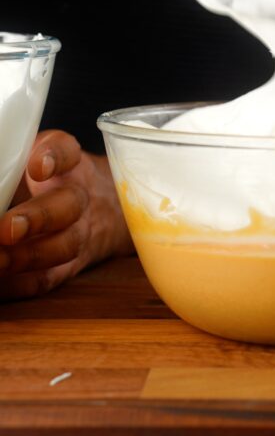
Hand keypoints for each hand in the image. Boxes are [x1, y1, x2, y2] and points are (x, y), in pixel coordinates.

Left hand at [0, 130, 133, 299]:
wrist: (103, 209)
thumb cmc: (54, 180)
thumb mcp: (40, 157)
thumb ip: (13, 162)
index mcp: (69, 163)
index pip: (67, 151)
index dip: (54, 158)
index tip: (37, 167)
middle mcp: (78, 196)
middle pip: (68, 205)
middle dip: (38, 218)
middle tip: (7, 228)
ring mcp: (78, 233)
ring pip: (64, 245)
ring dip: (27, 256)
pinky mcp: (69, 266)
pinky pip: (49, 279)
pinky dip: (20, 283)